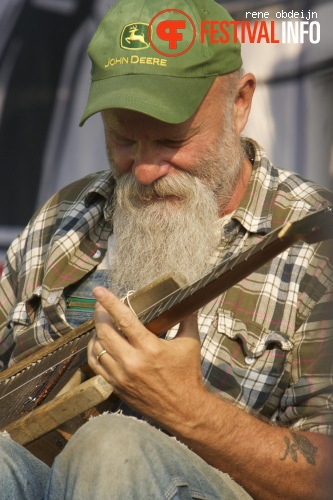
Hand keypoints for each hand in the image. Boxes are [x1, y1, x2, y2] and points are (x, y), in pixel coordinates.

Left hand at [87, 286, 205, 429]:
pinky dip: (94, 350)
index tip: (99, 290)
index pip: (124, 319)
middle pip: (104, 332)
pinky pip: (96, 365)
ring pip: (97, 348)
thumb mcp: (191, 344)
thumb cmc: (188, 375)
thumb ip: (187, 320)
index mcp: (150, 348)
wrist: (184, 410)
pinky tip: (98, 342)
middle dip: (99, 314)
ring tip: (100, 322)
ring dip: (96, 332)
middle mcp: (132, 362)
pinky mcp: (116, 386)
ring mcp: (121, 376)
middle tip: (99, 304)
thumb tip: (187, 301)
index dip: (109, 302)